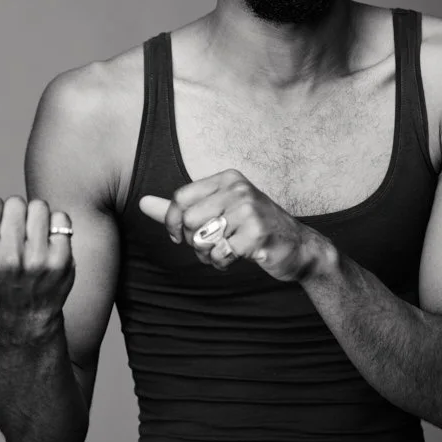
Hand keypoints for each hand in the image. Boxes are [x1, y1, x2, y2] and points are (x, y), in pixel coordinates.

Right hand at [0, 196, 74, 339]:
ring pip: (39, 206)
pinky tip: (50, 244)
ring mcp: (38, 261)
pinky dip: (57, 226)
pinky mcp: (62, 260)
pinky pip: (61, 218)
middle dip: (15, 214)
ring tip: (32, 238)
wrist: (29, 310)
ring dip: (37, 217)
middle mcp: (9, 260)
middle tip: (16, 237)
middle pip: (15, 202)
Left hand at [138, 169, 318, 281]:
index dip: (172, 222)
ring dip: (207, 254)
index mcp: (227, 178)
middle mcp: (238, 189)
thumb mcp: (218, 210)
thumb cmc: (253, 228)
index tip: (178, 236)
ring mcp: (249, 210)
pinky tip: (237, 258)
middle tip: (209, 246)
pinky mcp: (257, 234)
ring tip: (223, 252)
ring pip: (202, 239)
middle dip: (192, 241)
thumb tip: (142, 202)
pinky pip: (219, 255)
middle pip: (188, 220)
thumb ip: (180, 208)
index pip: (180, 198)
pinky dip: (222, 263)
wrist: (299, 247)